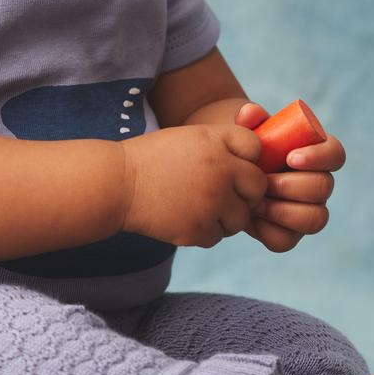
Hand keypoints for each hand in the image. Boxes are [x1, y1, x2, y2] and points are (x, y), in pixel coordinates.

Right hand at [120, 123, 267, 248]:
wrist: (116, 183)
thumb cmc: (151, 159)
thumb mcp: (188, 138)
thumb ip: (223, 146)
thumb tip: (257, 164)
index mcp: (215, 141)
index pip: (255, 148)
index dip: (245, 158)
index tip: (230, 165)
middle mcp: (220, 170)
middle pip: (257, 187)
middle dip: (244, 193)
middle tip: (221, 194)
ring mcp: (211, 202)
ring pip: (240, 218)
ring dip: (225, 217)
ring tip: (199, 207)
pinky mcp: (198, 229)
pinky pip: (217, 236)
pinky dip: (204, 232)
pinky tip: (183, 218)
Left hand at [234, 102, 345, 252]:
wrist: (230, 173)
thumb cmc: (246, 148)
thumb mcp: (245, 131)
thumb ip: (249, 119)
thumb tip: (251, 114)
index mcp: (316, 154)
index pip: (335, 154)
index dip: (319, 157)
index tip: (291, 157)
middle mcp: (318, 184)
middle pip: (323, 187)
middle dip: (292, 186)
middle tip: (264, 181)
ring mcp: (307, 210)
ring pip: (316, 219)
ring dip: (284, 211)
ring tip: (256, 202)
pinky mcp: (289, 233)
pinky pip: (287, 240)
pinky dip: (268, 231)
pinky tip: (251, 219)